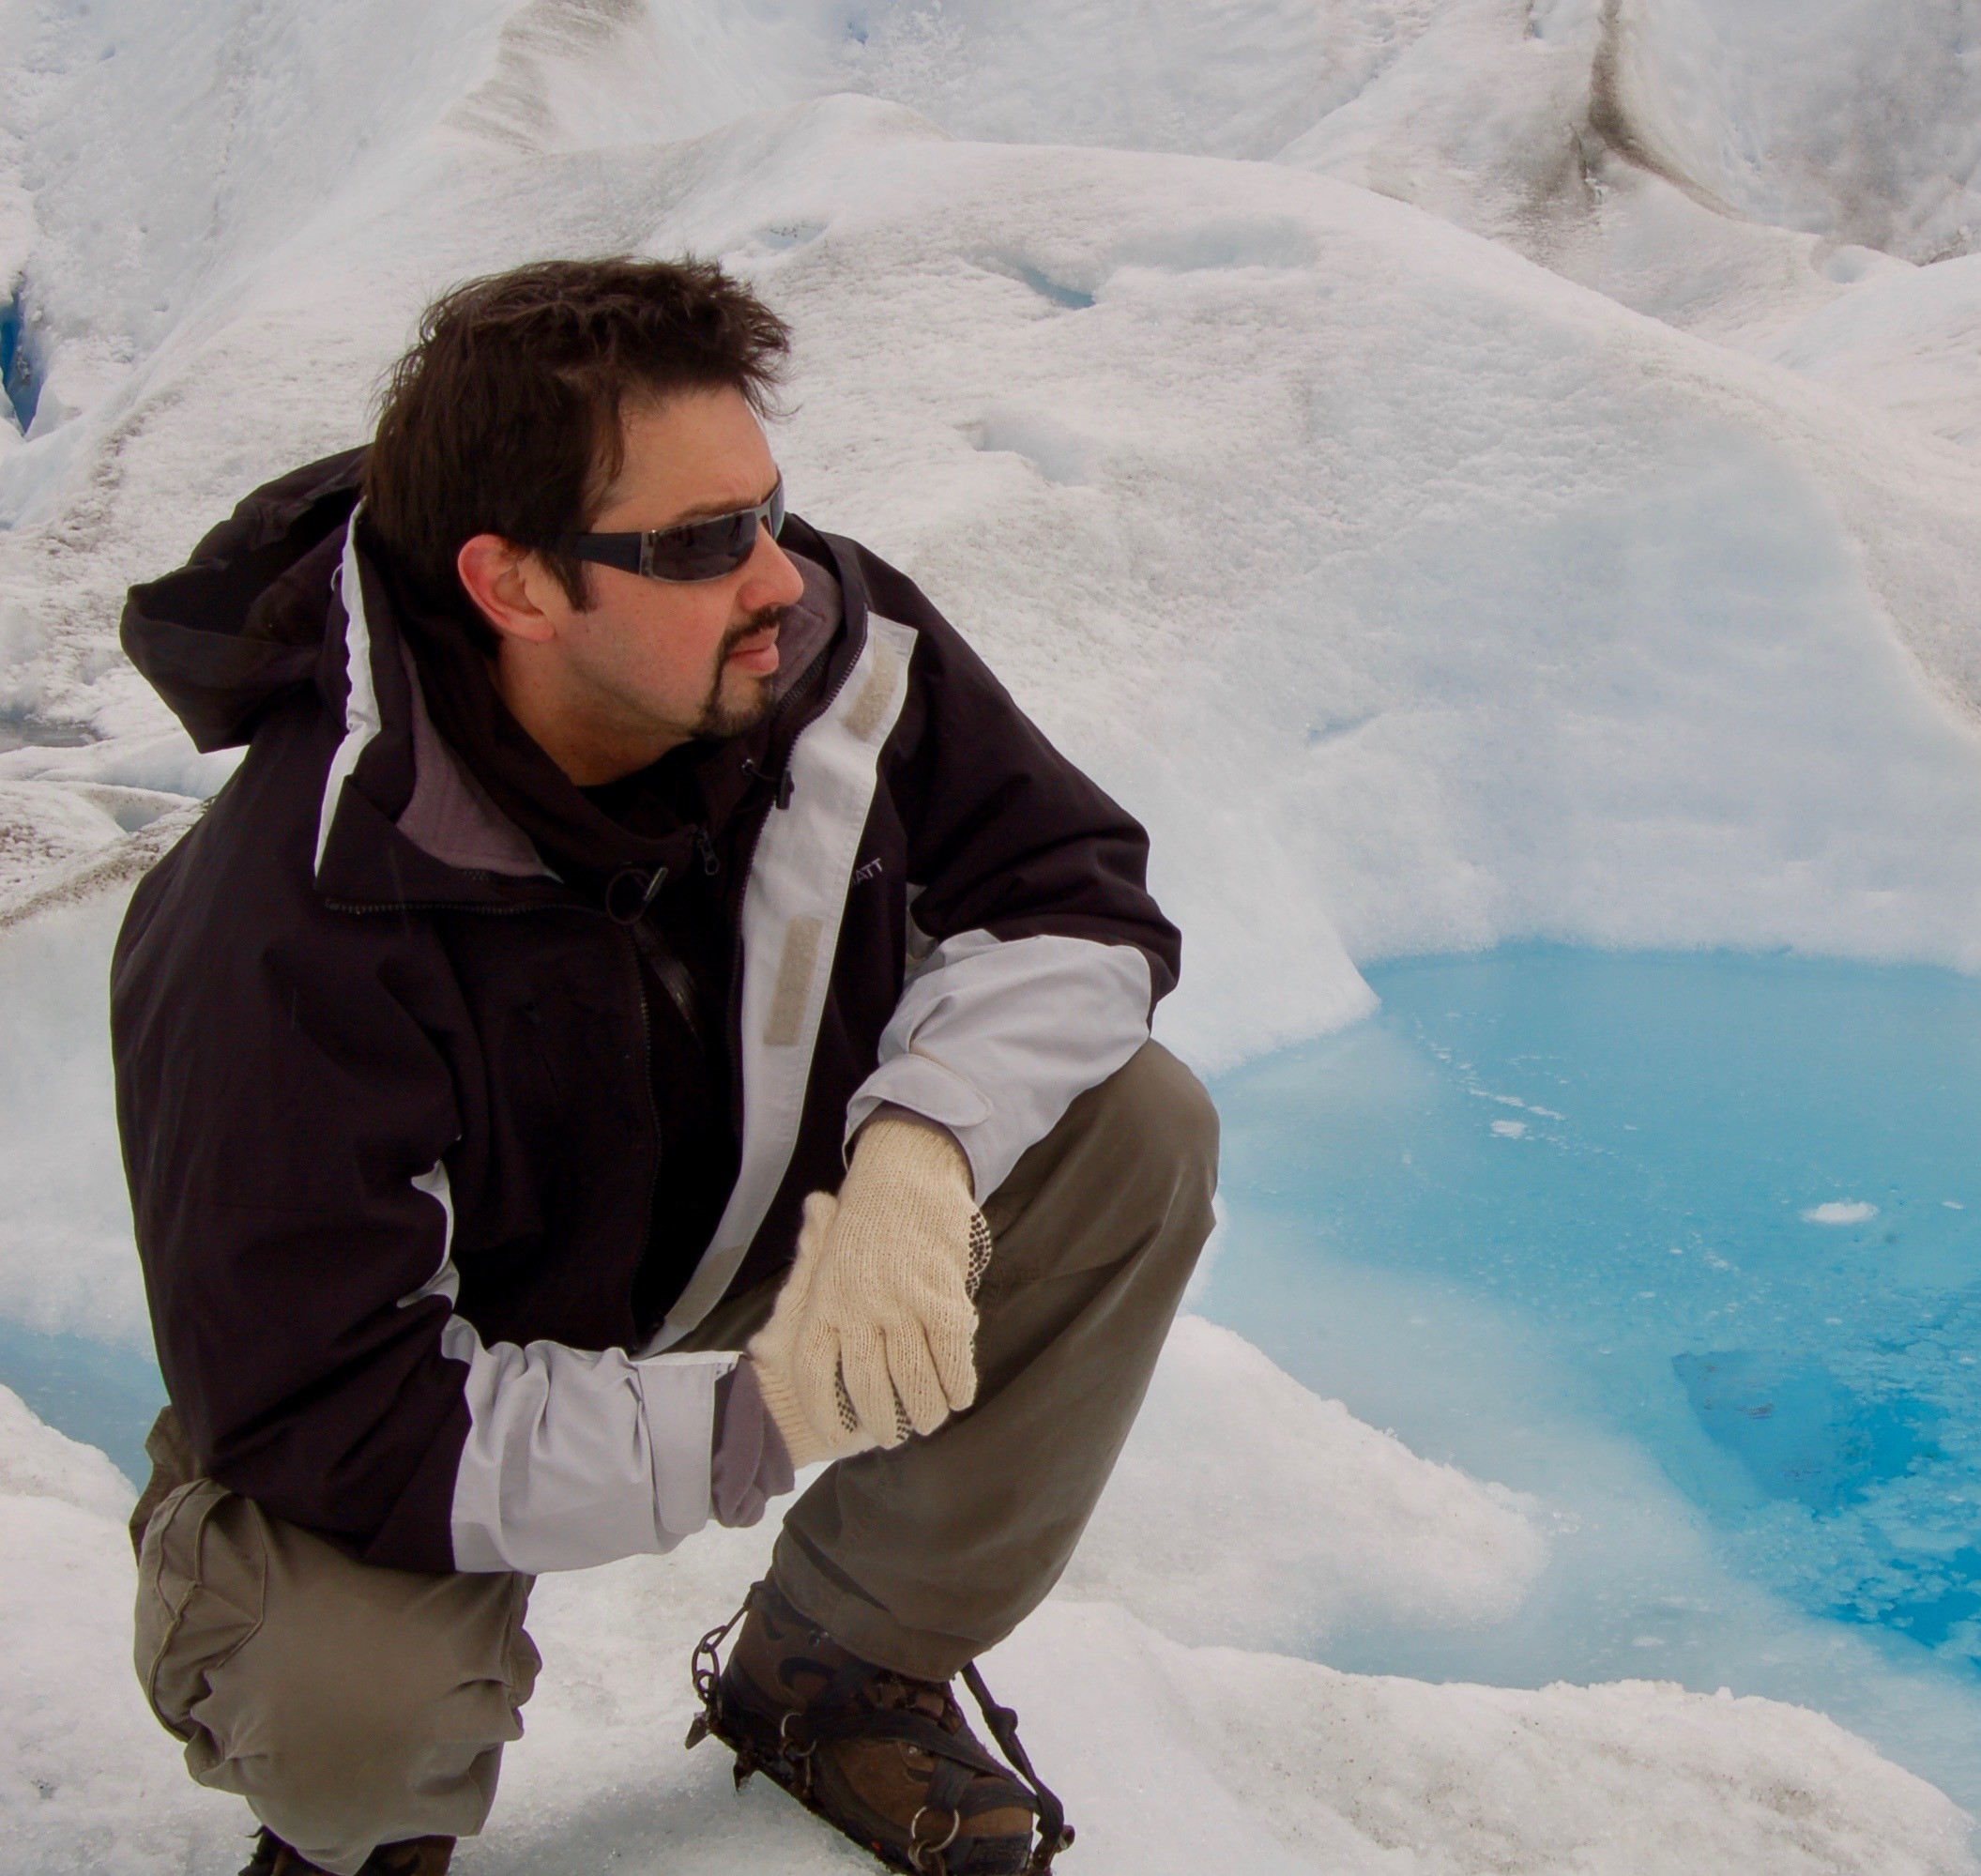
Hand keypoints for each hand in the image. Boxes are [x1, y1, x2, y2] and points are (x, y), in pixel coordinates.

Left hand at [747, 1116, 985, 1464]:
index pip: (815, 1372)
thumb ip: (806, 1300)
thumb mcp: (823, 1256)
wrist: (903, 1167)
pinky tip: (961, 1396)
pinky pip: (949, 1355)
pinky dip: (957, 1382)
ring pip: (913, 1378)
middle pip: (869, 1387)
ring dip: (926, 1408)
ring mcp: (899, 1303)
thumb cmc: (865, 1217)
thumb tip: (775, 1346)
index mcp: (823, 1301)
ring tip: (932, 1419)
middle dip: (885, 1420)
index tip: (836, 1437)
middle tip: (898, 1433)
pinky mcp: (940, 1296)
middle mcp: (857, 1308)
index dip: (826, 1409)